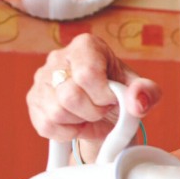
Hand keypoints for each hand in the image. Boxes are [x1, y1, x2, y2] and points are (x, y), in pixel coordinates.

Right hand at [27, 33, 160, 152]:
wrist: (106, 113)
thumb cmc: (120, 94)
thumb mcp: (139, 90)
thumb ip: (147, 92)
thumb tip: (138, 102)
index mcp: (86, 46)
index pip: (87, 74)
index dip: (103, 95)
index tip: (112, 98)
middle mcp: (58, 58)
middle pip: (70, 96)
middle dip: (93, 110)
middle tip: (102, 108)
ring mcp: (41, 80)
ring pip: (56, 112)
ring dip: (80, 121)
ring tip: (89, 113)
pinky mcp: (33, 101)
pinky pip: (46, 125)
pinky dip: (67, 131)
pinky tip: (77, 121)